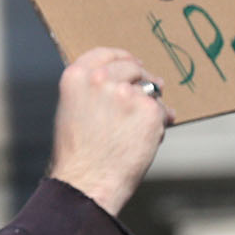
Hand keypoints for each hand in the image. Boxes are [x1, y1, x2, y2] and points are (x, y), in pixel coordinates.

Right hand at [47, 47, 171, 216]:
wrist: (87, 181)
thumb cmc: (77, 155)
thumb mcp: (71, 111)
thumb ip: (91, 91)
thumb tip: (123, 84)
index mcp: (76, 77)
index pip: (105, 54)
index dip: (122, 57)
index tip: (133, 62)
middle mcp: (101, 79)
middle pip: (132, 66)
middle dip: (143, 78)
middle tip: (151, 89)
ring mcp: (127, 93)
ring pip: (150, 89)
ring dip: (151, 103)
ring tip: (140, 127)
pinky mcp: (150, 110)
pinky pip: (162, 110)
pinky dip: (161, 122)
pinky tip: (149, 137)